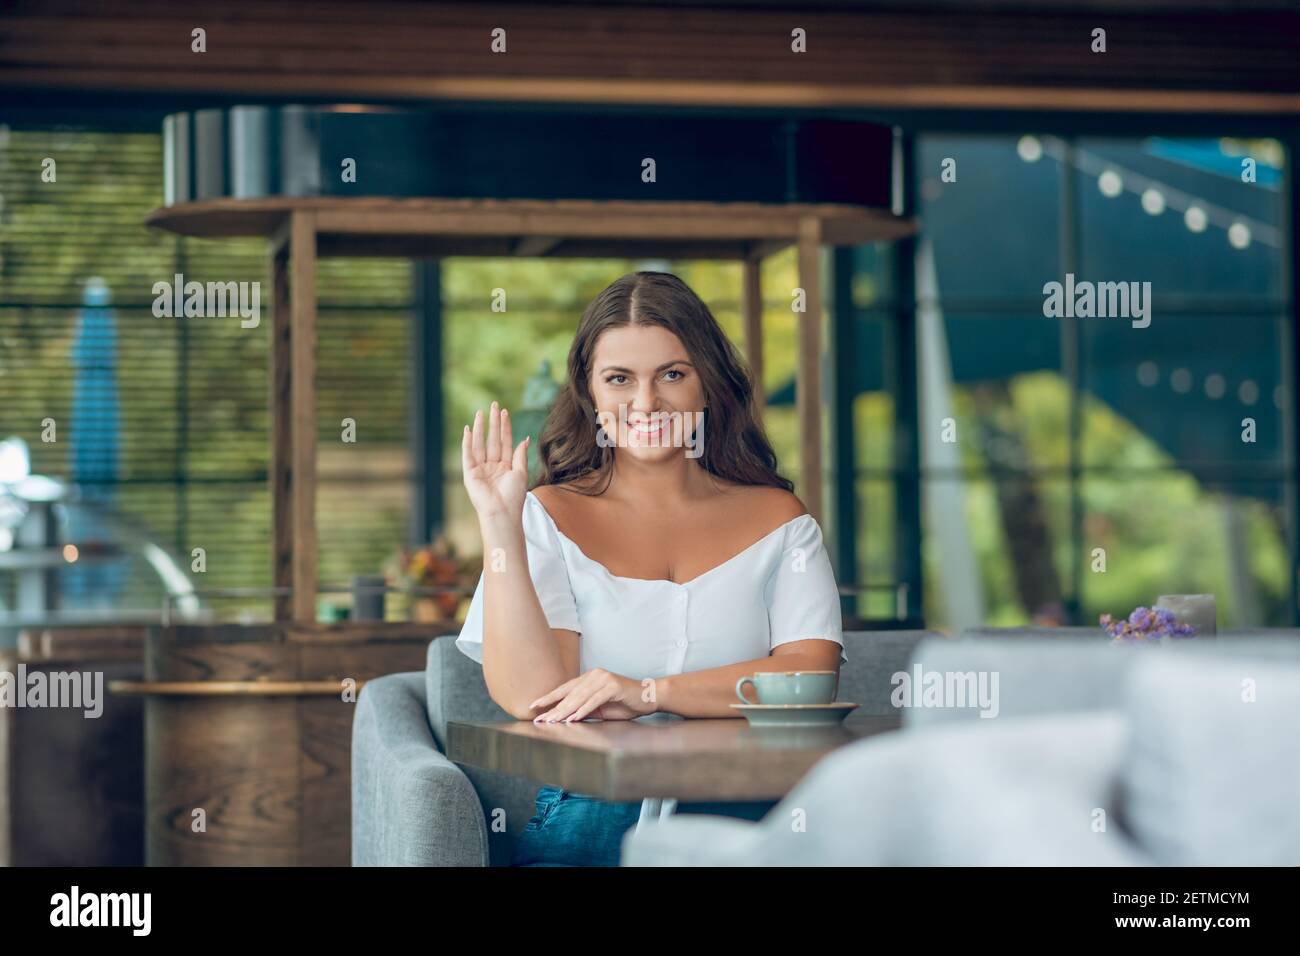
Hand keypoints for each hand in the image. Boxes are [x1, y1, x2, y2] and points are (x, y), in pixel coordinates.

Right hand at [461, 402, 529, 523]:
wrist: (502, 512)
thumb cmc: (514, 496)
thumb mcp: (520, 472)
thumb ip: (520, 455)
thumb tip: (525, 438)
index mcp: (505, 466)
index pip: (504, 441)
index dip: (505, 427)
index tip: (505, 412)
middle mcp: (492, 465)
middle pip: (492, 439)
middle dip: (493, 423)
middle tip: (494, 405)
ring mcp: (480, 469)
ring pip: (480, 444)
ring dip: (480, 428)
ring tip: (481, 413)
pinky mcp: (469, 473)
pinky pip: (468, 454)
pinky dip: (467, 442)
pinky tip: (468, 429)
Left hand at [529, 669, 658, 722]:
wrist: (648, 697)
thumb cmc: (624, 703)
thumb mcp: (600, 708)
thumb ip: (584, 709)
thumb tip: (566, 717)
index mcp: (589, 678)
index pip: (565, 688)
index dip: (549, 697)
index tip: (534, 706)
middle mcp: (594, 675)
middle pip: (569, 694)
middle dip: (553, 708)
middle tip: (540, 719)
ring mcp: (603, 679)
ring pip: (579, 697)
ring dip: (565, 711)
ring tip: (553, 721)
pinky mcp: (612, 686)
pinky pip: (594, 700)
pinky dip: (583, 710)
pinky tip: (573, 718)